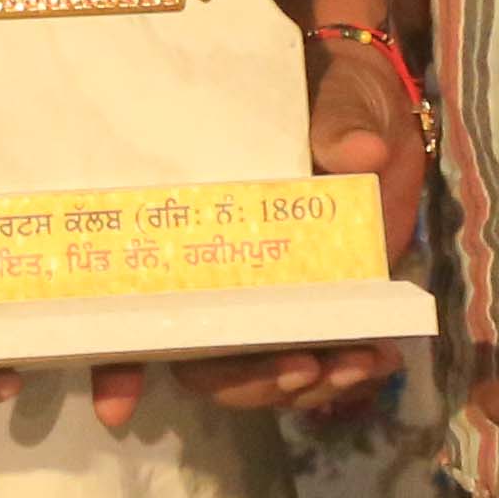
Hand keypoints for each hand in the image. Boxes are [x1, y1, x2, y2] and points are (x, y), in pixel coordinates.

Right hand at [89, 40, 428, 430]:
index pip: (135, 298)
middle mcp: (219, 272)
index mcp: (195, 225)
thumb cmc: (335, 86)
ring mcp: (269, 295)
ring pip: (253, 374)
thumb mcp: (338, 93)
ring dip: (299, 388)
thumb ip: (342, 119)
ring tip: (354, 365)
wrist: (381, 103)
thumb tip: (361, 153)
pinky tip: (376, 361)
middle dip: (244, 381)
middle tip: (300, 368)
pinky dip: (341, 374)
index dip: (118, 361)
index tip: (118, 411)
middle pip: (198, 361)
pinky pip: (311, 363)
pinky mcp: (320, 305)